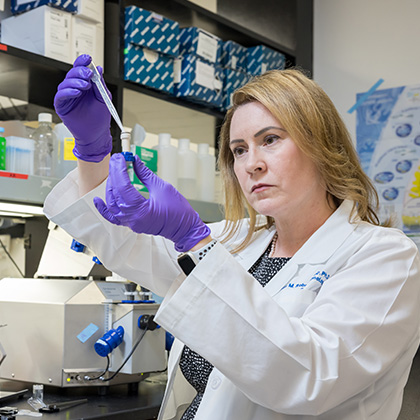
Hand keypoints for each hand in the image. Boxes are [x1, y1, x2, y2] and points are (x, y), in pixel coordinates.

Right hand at [54, 54, 111, 161]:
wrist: (97, 134)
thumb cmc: (100, 118)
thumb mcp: (103, 98)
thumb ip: (100, 84)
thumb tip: (98, 69)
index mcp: (84, 85)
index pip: (80, 69)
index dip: (82, 62)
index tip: (88, 58)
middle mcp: (74, 89)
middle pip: (72, 74)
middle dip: (80, 72)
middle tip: (89, 74)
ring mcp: (67, 97)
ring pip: (66, 83)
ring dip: (75, 82)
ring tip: (85, 86)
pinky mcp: (62, 106)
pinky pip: (61, 96)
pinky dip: (68, 92)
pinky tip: (77, 93)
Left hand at [93, 154, 210, 251]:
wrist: (184, 228)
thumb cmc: (178, 211)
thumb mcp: (162, 187)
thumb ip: (145, 174)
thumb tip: (134, 161)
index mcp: (141, 210)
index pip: (123, 186)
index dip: (120, 169)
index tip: (120, 157)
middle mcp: (133, 218)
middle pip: (116, 193)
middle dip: (115, 174)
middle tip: (118, 160)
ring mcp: (130, 223)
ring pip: (112, 203)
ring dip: (111, 186)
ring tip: (115, 172)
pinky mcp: (131, 224)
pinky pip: (113, 217)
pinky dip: (104, 209)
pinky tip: (98, 200)